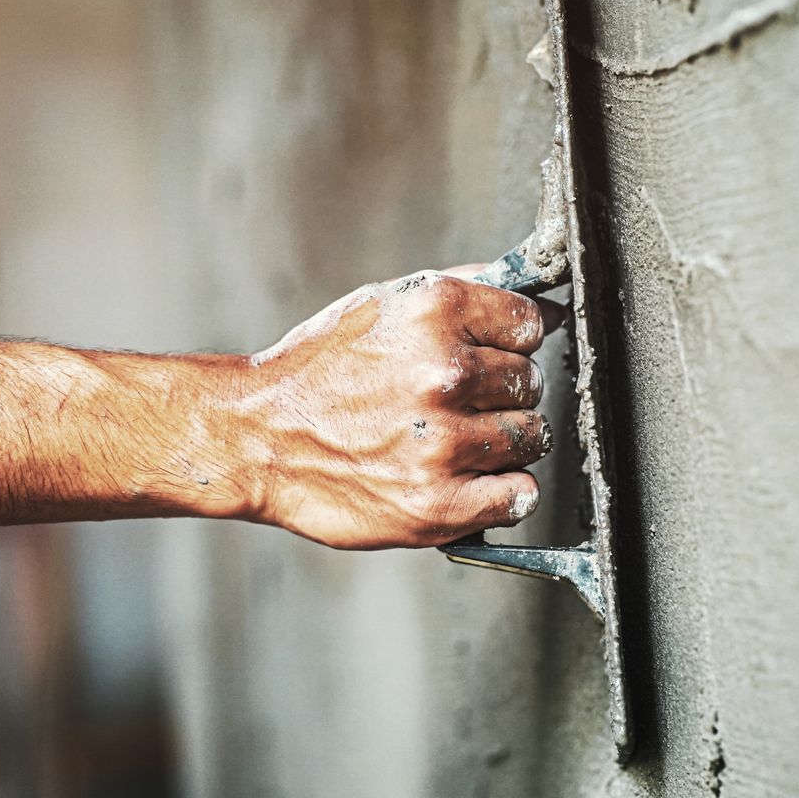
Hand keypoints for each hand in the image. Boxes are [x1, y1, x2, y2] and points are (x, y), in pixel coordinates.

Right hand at [240, 269, 558, 548]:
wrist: (256, 439)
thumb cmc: (319, 373)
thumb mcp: (383, 305)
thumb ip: (463, 292)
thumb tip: (542, 298)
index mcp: (434, 312)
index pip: (529, 323)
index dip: (511, 342)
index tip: (488, 355)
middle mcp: (443, 374)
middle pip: (530, 383)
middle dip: (500, 393)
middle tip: (453, 404)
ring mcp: (443, 443)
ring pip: (529, 438)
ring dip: (501, 443)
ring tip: (450, 441)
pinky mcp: (439, 504)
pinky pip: (519, 496)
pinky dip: (501, 493)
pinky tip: (465, 479)